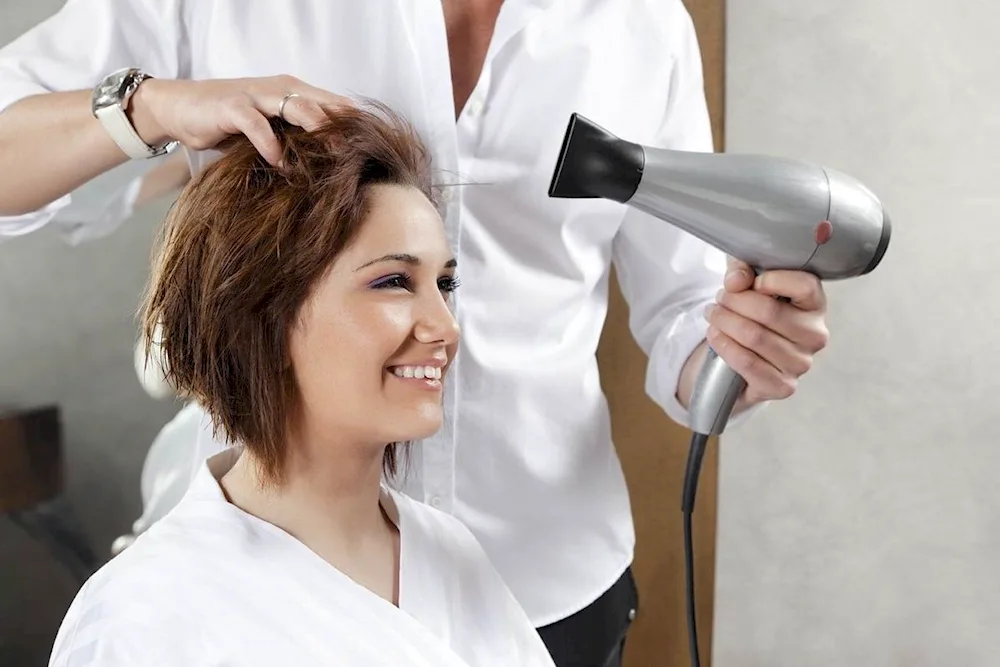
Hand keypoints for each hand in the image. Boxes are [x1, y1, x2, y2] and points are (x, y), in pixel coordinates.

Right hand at [130, 75, 352, 165]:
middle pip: (324, 105)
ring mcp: (257, 96)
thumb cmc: (231, 123)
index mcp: (294, 93)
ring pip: (298, 107)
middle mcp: (280, 89)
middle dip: (344, 130)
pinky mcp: (233, 107)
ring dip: (317, 131)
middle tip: (359, 157)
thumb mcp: (271, 130)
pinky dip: (270, 144)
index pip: (335, 105)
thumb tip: (334, 168)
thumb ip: (297, 139)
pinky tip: (279, 163)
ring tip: (329, 157)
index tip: (371, 152)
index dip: (354, 127)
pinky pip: (257, 124)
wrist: (182, 109)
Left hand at [703, 257, 829, 404]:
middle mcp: (815, 335)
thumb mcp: (746, 283)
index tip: (747, 281)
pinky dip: (725, 346)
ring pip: (755, 336)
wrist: (742, 357)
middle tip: (718, 299)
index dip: (771, 279)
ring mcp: (801, 363)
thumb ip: (742, 271)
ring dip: (725, 323)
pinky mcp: (783, 386)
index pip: (805, 285)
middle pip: (770, 312)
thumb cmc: (751, 315)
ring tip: (712, 315)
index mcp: (815, 305)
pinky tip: (715, 336)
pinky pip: (748, 362)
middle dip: (734, 302)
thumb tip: (736, 280)